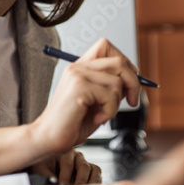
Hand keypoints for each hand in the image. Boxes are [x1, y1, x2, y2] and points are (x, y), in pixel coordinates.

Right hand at [29, 38, 140, 157]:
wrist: (49, 138)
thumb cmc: (72, 123)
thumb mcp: (96, 100)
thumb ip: (110, 86)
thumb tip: (135, 79)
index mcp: (80, 67)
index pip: (106, 46)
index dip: (124, 61)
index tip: (129, 82)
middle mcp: (78, 67)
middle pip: (118, 61)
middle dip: (133, 83)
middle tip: (132, 101)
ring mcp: (77, 75)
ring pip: (117, 82)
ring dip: (117, 103)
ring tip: (102, 114)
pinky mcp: (79, 87)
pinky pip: (110, 96)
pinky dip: (110, 112)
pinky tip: (97, 119)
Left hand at [30, 150, 101, 184]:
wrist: (46, 176)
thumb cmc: (42, 170)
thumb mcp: (41, 171)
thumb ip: (47, 176)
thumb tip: (54, 182)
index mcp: (63, 153)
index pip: (68, 164)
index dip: (65, 176)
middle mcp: (76, 156)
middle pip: (83, 166)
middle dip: (79, 180)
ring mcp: (85, 163)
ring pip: (93, 170)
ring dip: (90, 183)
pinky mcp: (91, 171)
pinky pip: (97, 175)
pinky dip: (96, 183)